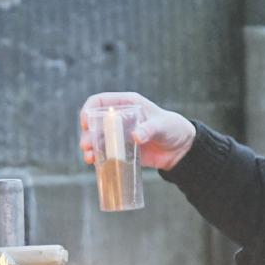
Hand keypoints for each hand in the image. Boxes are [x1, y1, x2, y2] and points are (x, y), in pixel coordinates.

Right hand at [79, 92, 195, 170]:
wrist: (180, 148)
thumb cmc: (172, 128)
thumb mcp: (162, 126)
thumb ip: (149, 129)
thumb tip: (136, 136)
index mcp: (127, 104)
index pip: (100, 101)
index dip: (89, 109)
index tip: (85, 121)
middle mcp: (119, 118)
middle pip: (94, 122)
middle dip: (87, 133)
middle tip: (86, 145)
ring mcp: (119, 134)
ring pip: (97, 138)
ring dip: (89, 146)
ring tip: (89, 157)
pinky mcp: (121, 150)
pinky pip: (104, 152)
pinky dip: (97, 157)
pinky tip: (94, 163)